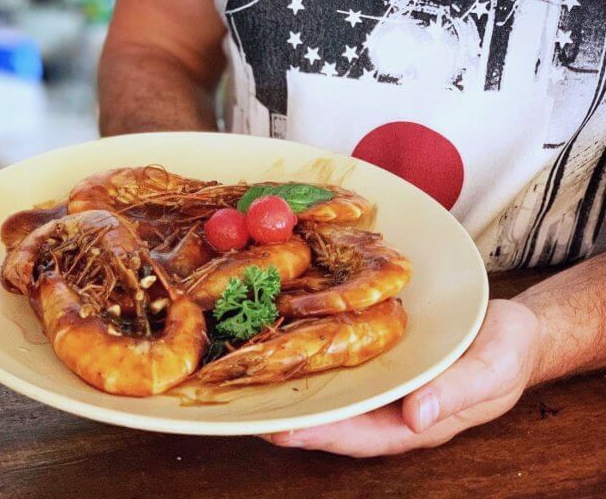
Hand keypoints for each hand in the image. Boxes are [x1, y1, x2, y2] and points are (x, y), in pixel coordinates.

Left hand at [262, 299, 539, 456]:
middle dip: (294, 414)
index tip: (285, 432)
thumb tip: (416, 416)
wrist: (512, 326)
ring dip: (298, 386)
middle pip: (337, 416)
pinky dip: (318, 354)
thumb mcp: (493, 371)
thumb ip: (458, 393)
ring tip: (255, 379)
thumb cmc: (507, 351)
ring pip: (336, 389)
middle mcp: (392, 403)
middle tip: (249, 407)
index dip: (323, 436)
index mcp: (417, 418)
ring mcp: (384, 378)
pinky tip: (291, 340)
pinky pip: (345, 357)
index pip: (363, 436)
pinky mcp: (380, 352)